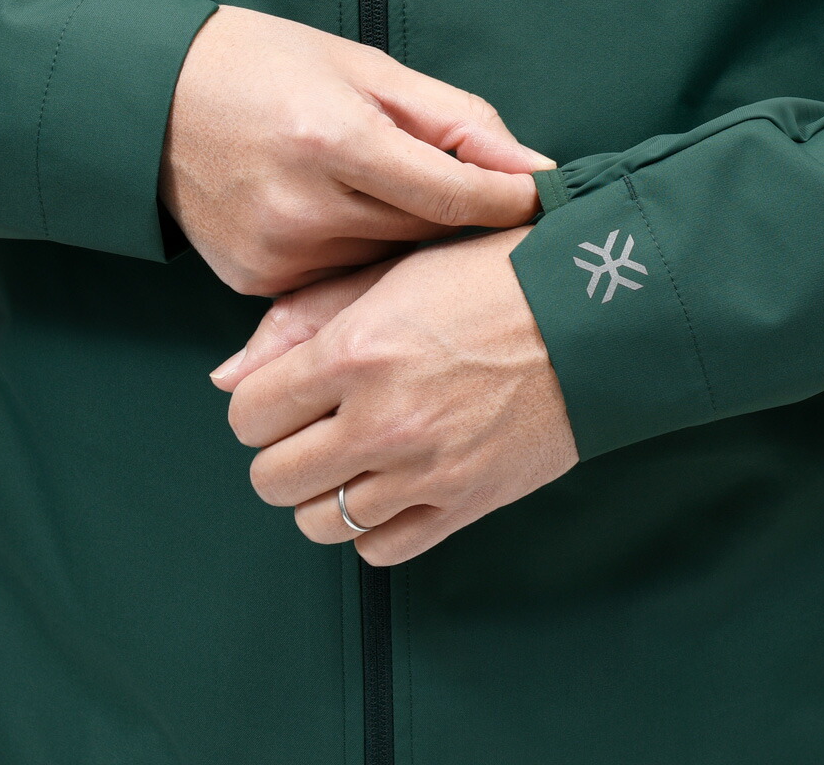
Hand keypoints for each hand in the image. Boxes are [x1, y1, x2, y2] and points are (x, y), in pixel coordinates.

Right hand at [160, 6, 554, 295]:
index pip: (452, 194)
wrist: (149, 103)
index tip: (540, 197)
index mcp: (332, 138)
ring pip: (387, 263)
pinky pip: (340, 279)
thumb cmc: (262, 67)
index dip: (508, 199)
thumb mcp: (362, 67)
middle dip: (458, 213)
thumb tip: (531, 164)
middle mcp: (303, 208)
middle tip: (476, 190)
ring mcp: (277, 254)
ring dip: (406, 234)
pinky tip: (342, 215)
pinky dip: (358, 252)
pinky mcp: (258, 282)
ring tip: (388, 191)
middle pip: (425, 233)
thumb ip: (453, 117)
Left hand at [211, 227, 577, 564]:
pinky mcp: (467, 503)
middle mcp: (382, 419)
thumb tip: (227, 378)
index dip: (255, 405)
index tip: (280, 396)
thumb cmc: (493, 277)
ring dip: (321, 493)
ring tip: (349, 458)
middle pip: (272, 477)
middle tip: (312, 427)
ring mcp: (426, 470)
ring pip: (319, 521)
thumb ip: (301, 321)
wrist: (596, 314)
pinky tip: (388, 487)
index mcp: (356, 351)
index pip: (248, 413)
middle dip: (279, 452)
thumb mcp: (392, 273)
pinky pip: (383, 550)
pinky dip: (371, 527)